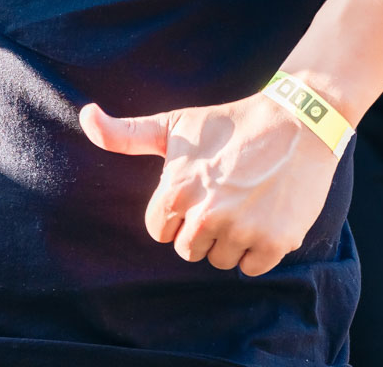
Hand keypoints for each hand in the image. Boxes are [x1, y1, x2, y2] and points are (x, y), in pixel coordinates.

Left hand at [79, 93, 342, 275]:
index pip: (160, 231)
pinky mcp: (276, 243)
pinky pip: (252, 267)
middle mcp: (206, 215)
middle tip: (223, 198)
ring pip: (220, 260)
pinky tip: (264, 217)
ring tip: (245, 204)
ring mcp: (242, 231)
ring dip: (230, 241)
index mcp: (176, 191)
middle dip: (201, 230)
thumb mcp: (173, 124)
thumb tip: (86, 115)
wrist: (297, 122)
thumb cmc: (228, 123)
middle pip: (188, 250)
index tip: (195, 194)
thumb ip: (125, 134)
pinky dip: (258, 250)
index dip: (175, 215)